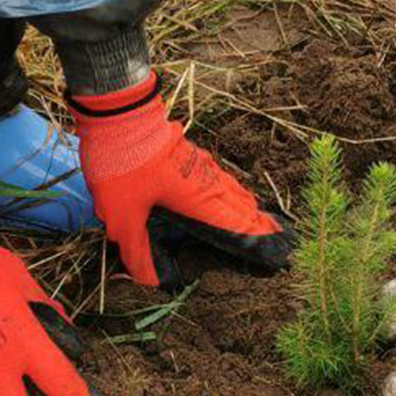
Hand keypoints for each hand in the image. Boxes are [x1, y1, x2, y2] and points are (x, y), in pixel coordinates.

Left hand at [70, 74, 292, 288]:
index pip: (237, 226)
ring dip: (246, 206)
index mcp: (200, 200)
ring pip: (233, 189)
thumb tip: (149, 281)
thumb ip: (137, 249)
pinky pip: (221, 178)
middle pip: (242, 206)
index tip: (277, 253)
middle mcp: (209, 183)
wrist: (119, 113)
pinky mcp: (192, 153)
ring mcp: (202, 165)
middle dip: (258, 224)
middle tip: (277, 237)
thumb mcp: (123, 215)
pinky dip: (232, 191)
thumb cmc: (123, 166)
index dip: (256, 241)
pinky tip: (226, 191)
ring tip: (257, 217)